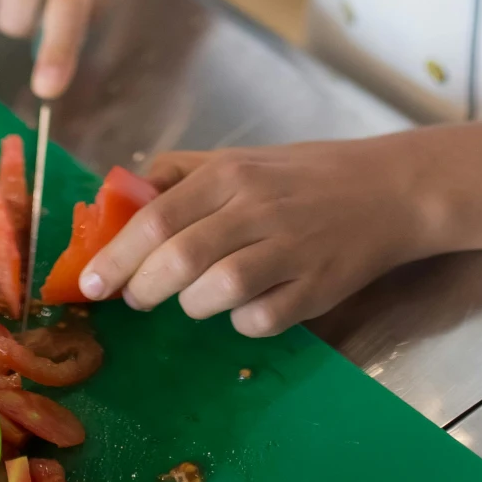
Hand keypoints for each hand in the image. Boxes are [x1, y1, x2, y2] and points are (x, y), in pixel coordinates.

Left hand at [79, 137, 433, 336]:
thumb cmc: (305, 175)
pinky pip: (259, 321)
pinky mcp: (317, 289)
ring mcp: (289, 251)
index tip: (91, 285)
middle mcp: (256, 209)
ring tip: (194, 299)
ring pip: (215, 294)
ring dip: (192, 306)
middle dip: (143, 288)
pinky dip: (242, 323)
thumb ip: (181, 175)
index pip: (154, 219)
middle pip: (178, 261)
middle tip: (135, 299)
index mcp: (230, 174)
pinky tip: (246, 307)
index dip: (115, 258)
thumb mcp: (241, 158)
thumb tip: (120, 195)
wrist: (390, 189)